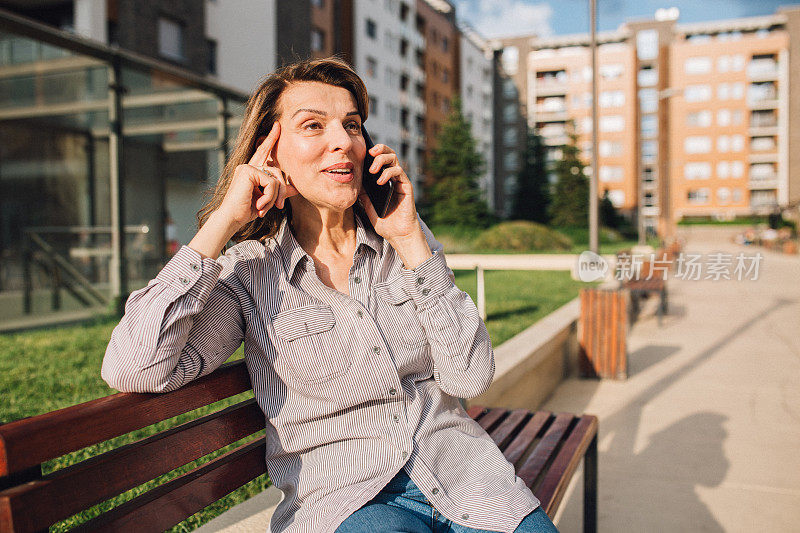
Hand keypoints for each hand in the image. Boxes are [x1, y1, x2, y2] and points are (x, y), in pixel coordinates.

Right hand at [217, 122, 297, 231]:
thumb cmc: (247, 210)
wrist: (232, 219)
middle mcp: (248, 166)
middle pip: (278, 171)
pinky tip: (260, 205)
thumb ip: (279, 191)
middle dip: (281, 191)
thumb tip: (296, 188)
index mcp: (252, 171)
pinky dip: (269, 197)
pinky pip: (271, 182)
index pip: (263, 152)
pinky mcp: (248, 171)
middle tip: (278, 206)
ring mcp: (247, 167)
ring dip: (274, 196)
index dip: (271, 139)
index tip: (277, 126)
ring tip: (264, 207)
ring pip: (276, 178)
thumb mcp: (267, 199)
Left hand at [358, 144, 430, 267]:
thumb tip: (354, 183)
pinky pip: (399, 172)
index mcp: (385, 181)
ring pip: (394, 159)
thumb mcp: (369, 208)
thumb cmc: (386, 223)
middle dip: (379, 149)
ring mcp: (400, 182)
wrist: (399, 235)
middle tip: (369, 153)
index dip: (373, 153)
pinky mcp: (406, 187)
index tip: (361, 154)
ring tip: (373, 170)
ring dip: (382, 159)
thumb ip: (364, 196)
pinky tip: (380, 181)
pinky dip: (388, 173)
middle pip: (389, 154)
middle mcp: (393, 178)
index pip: (380, 160)